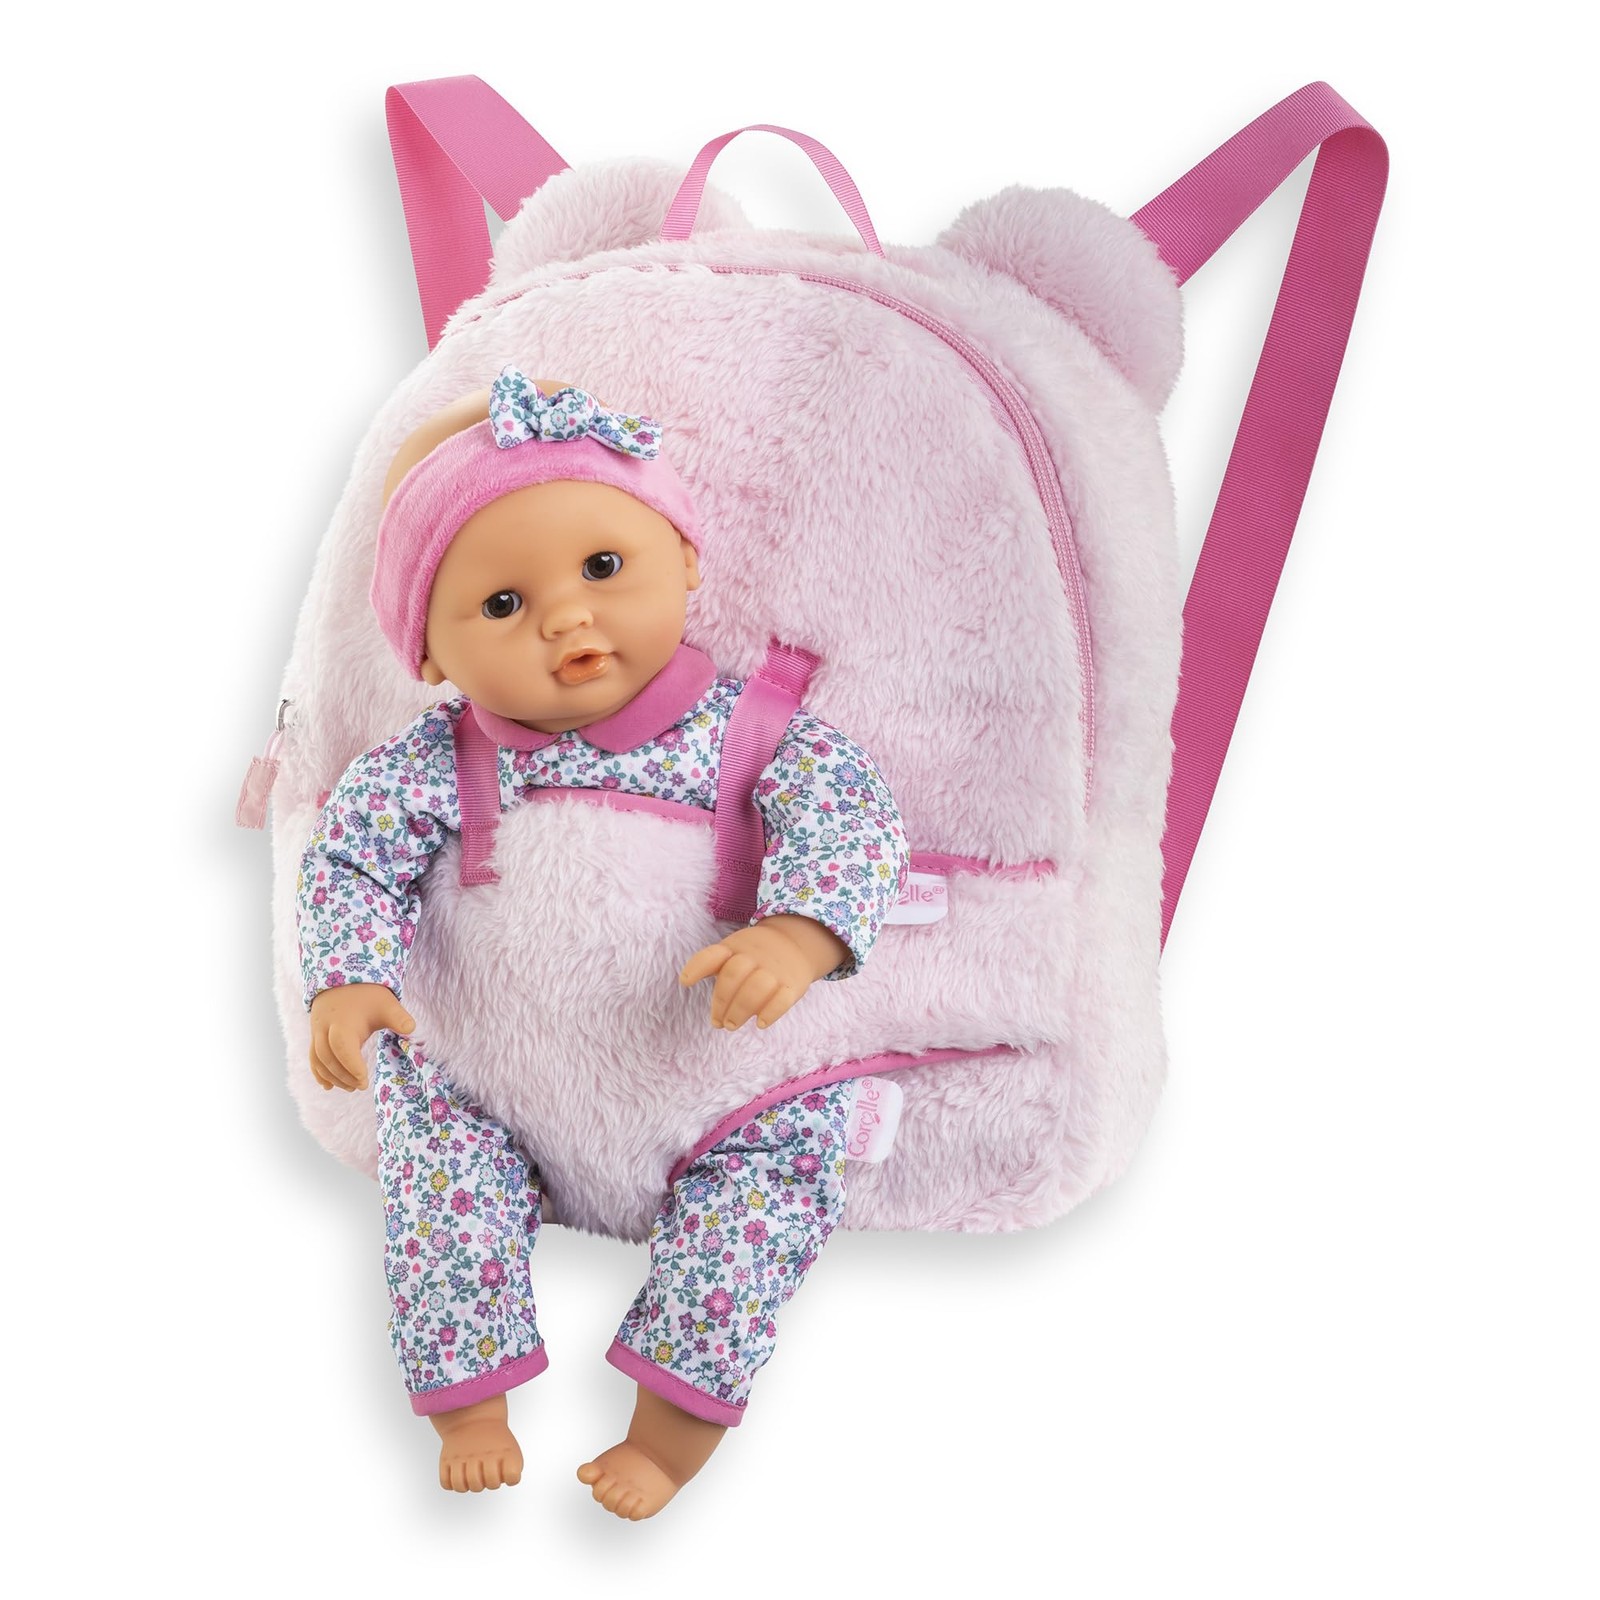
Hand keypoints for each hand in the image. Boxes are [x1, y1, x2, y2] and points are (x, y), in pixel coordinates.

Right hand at [308, 982, 415, 1091]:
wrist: (344, 981)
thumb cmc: (369, 996)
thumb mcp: (387, 1004)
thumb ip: (399, 1017)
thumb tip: (412, 1029)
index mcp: (344, 1021)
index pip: (342, 1047)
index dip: (351, 1066)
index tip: (364, 1080)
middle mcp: (326, 1028)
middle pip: (329, 1057)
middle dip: (343, 1075)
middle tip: (361, 1086)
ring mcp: (317, 1032)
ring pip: (319, 1059)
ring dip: (332, 1077)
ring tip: (350, 1087)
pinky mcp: (315, 1036)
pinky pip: (313, 1057)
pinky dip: (319, 1073)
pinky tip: (329, 1086)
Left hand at [678, 915, 849, 1031]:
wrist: (795, 942)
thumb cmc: (753, 954)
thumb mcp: (732, 950)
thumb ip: (711, 965)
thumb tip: (686, 981)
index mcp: (734, 948)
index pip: (713, 955)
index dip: (697, 967)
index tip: (685, 982)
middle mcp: (754, 957)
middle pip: (734, 975)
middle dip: (722, 1002)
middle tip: (719, 1023)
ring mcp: (774, 970)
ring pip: (757, 987)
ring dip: (741, 1010)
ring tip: (732, 1025)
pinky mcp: (793, 984)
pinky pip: (783, 999)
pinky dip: (771, 1012)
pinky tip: (760, 1023)